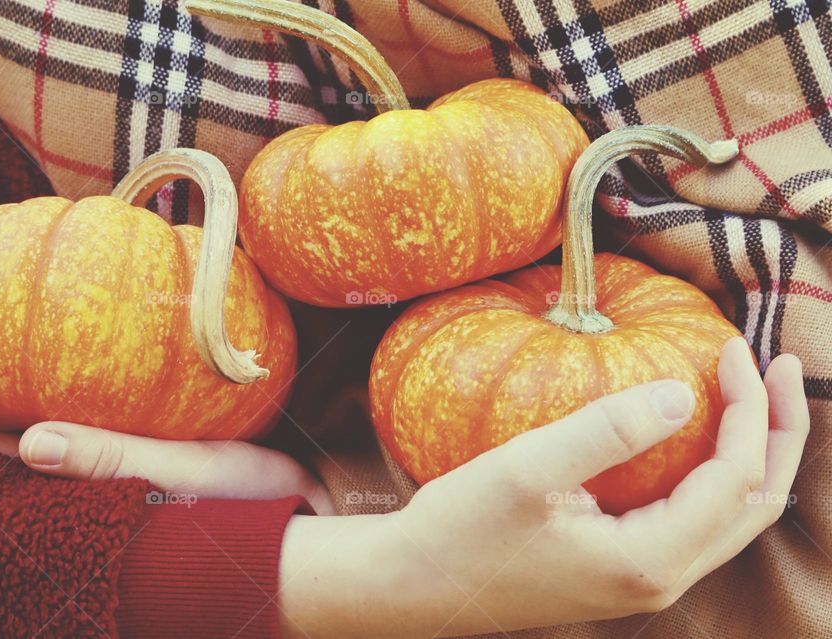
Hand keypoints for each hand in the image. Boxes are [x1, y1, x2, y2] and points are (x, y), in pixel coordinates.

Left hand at [0, 371, 333, 514]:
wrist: (292, 510)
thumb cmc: (237, 502)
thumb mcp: (177, 477)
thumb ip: (108, 460)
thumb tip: (28, 443)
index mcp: (82, 483)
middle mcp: (86, 471)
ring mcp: (112, 458)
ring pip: (38, 419)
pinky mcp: (141, 445)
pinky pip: (85, 409)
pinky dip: (56, 381)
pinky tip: (56, 354)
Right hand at [277, 337, 808, 636]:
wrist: (414, 586)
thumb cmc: (460, 530)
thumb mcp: (524, 470)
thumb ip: (605, 430)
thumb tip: (682, 391)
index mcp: (647, 560)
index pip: (733, 479)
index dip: (748, 411)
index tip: (730, 348)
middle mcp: (659, 580)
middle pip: (755, 506)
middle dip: (779, 435)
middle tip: (781, 368)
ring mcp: (642, 581)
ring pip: (729, 519)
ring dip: (753, 455)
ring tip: (755, 397)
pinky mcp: (620, 570)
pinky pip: (693, 521)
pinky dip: (713, 475)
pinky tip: (693, 438)